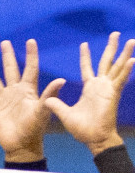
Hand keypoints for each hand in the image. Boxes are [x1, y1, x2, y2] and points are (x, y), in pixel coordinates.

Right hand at [0, 39, 65, 162]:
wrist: (22, 145)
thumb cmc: (35, 129)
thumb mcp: (43, 110)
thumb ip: (49, 95)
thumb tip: (61, 80)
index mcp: (29, 90)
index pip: (30, 68)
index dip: (30, 55)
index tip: (30, 41)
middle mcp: (16, 92)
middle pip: (11, 70)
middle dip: (8, 56)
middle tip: (5, 42)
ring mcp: (5, 100)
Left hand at [44, 32, 133, 154]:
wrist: (94, 139)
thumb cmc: (82, 129)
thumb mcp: (64, 113)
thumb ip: (56, 104)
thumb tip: (46, 99)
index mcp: (89, 88)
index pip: (87, 68)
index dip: (86, 56)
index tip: (84, 44)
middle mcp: (100, 86)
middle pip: (107, 62)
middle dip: (111, 48)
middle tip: (115, 33)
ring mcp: (108, 89)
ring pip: (117, 67)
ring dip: (125, 54)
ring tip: (131, 40)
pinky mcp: (113, 95)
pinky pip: (121, 80)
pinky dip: (127, 70)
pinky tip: (132, 59)